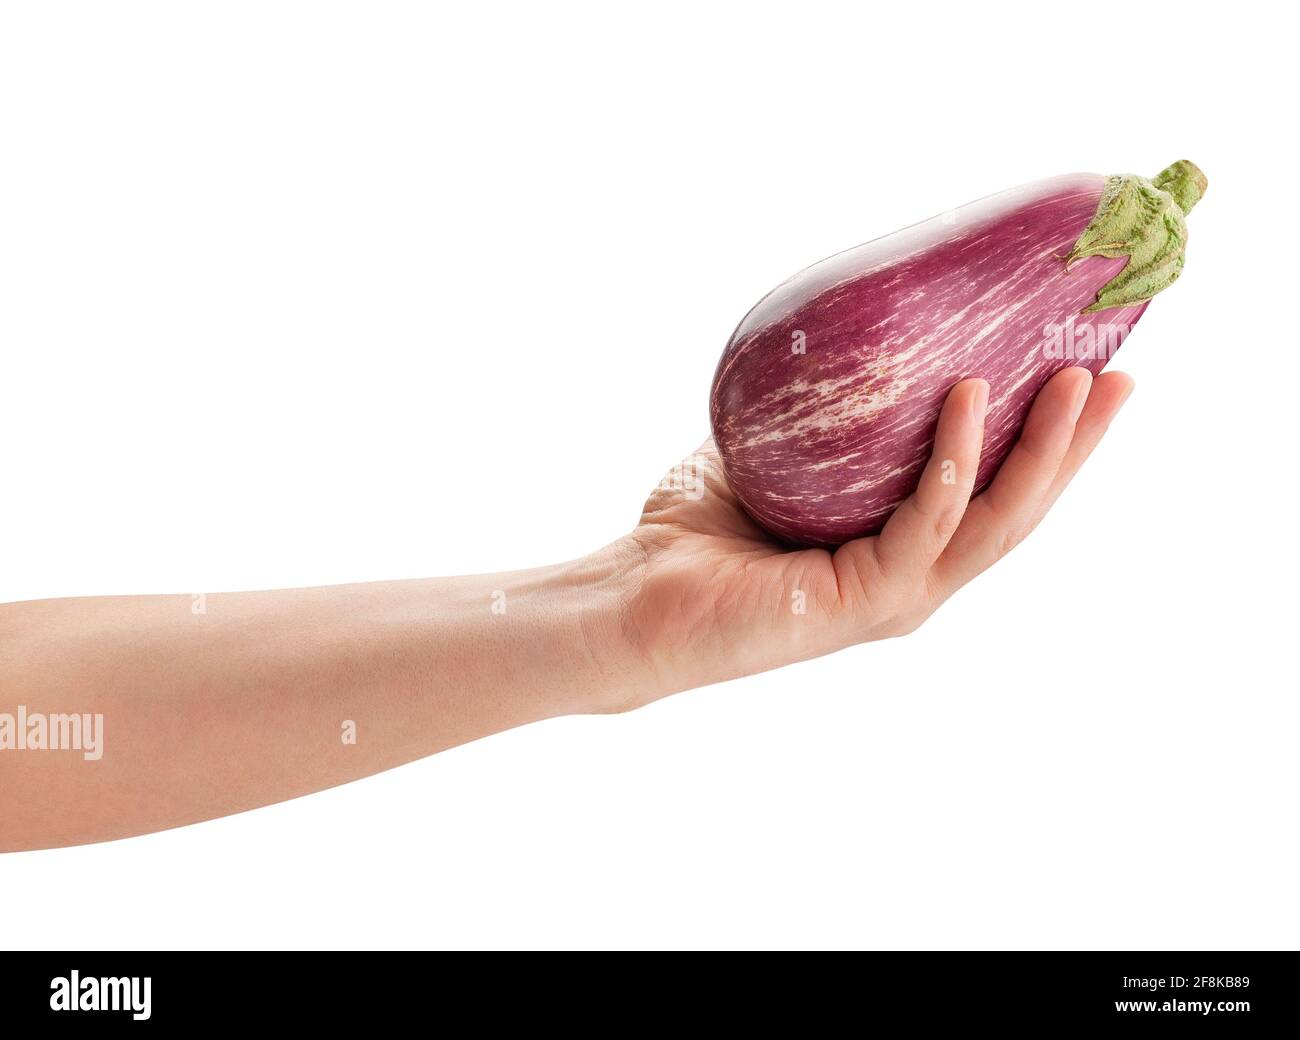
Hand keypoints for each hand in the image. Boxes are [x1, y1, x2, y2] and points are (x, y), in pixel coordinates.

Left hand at [618, 367, 1133, 705]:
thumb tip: (845, 343)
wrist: (634, 600)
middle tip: (1120, 376)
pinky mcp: (863, 601)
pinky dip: (952, 459)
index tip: (1094, 376)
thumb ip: (820, 421)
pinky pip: (926, 521)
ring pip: (994, 522)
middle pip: (1017, 511)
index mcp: (899, 552)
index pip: (993, 496)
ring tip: (1076, 381)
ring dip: (1042, 450)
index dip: (1050, 444)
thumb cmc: (695, 534)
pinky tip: (969, 397)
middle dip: (1074, 445)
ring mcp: (894, 597)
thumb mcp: (775, 458)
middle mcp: (911, 579)